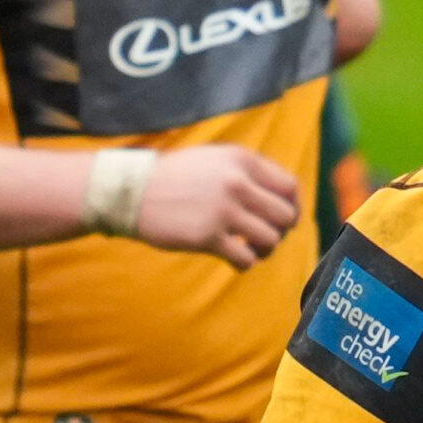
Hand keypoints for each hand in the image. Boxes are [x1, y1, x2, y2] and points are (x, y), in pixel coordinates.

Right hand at [134, 146, 300, 270]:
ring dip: (264, 249)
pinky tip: (233, 258)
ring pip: (271, 239)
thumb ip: (249, 173)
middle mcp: (236, 182)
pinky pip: (246, 258)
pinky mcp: (208, 236)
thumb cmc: (175, 177)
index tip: (283, 218)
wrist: (129, 190)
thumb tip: (287, 199)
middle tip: (263, 236)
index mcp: (241, 161)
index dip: (293, 206)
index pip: (290, 187)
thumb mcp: (214, 160)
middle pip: (286, 216)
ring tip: (248, 248)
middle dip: (280, 230)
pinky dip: (245, 263)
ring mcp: (223, 210)